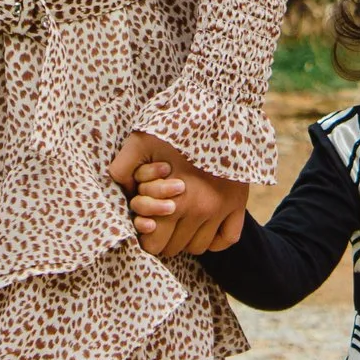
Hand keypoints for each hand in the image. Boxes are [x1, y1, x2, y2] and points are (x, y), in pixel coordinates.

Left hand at [106, 133, 246, 256]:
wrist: (217, 111)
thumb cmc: (174, 127)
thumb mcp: (140, 143)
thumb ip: (122, 169)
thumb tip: (121, 192)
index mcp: (173, 202)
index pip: (153, 245)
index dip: (145, 236)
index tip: (145, 222)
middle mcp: (199, 211)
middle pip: (174, 248)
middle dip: (163, 237)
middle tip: (160, 219)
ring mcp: (221, 209)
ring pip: (198, 247)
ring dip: (186, 238)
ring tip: (179, 219)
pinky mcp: (237, 203)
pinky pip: (227, 239)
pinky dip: (215, 239)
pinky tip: (204, 225)